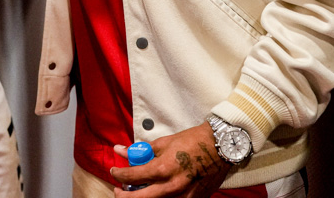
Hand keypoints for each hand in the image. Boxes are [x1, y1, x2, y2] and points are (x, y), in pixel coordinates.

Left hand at [110, 123, 231, 196]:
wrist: (219, 147)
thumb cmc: (192, 142)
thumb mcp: (164, 143)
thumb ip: (142, 151)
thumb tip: (121, 150)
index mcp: (163, 169)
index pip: (132, 177)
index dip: (119, 174)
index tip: (114, 172)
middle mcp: (171, 187)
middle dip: (123, 196)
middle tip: (119, 190)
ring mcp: (183, 197)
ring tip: (138, 191)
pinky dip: (161, 197)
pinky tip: (157, 191)